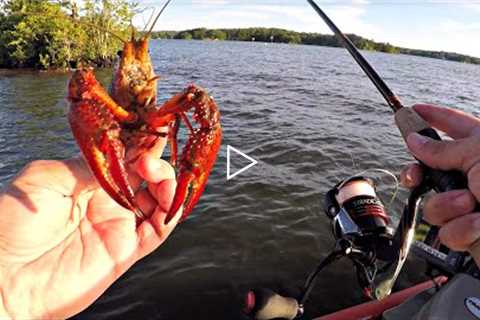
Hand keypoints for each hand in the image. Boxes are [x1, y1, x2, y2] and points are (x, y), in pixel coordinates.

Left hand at [0, 137, 181, 318]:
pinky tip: (169, 196)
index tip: (149, 129)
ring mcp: (119, 226)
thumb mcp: (46, 178)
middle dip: (155, 160)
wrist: (5, 275)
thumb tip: (121, 154)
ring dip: (167, 183)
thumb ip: (88, 166)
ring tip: (155, 172)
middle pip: (147, 177)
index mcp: (89, 182)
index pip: (124, 159)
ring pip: (159, 201)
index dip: (139, 144)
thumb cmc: (13, 222)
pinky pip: (159, 230)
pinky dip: (171, 212)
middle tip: (151, 152)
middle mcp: (108, 201)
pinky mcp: (126, 250)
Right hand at [400, 104, 479, 250]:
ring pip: (433, 205)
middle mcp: (474, 173)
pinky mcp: (470, 232)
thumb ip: (441, 148)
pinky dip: (461, 228)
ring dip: (447, 204)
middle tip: (415, 176)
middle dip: (417, 174)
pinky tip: (479, 225)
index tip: (413, 110)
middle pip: (430, 169)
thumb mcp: (479, 154)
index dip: (432, 116)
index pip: (453, 124)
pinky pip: (447, 231)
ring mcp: (470, 204)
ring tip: (470, 202)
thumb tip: (413, 140)